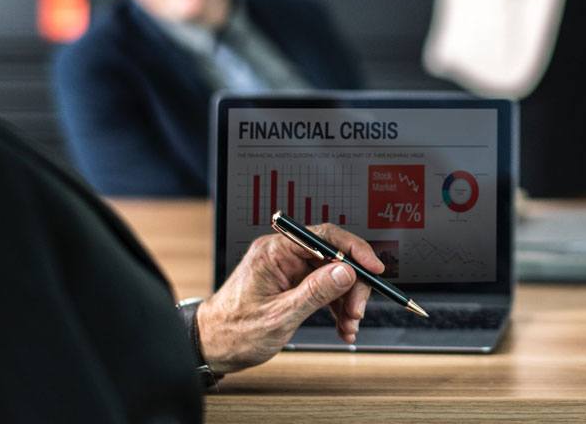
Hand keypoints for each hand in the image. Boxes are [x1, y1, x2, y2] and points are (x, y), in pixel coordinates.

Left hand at [195, 224, 384, 373]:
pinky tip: (342, 325)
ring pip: (333, 275)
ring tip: (349, 326)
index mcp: (275, 252)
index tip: (374, 268)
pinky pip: (324, 288)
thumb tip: (345, 272)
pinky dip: (337, 307)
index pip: (325, 237)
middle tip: (357, 311)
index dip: (354, 251)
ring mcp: (288, 269)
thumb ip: (314, 292)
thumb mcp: (279, 316)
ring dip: (346, 300)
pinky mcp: (292, 283)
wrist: (211, 347)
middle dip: (352, 285)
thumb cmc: (233, 332)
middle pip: (334, 257)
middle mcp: (283, 255)